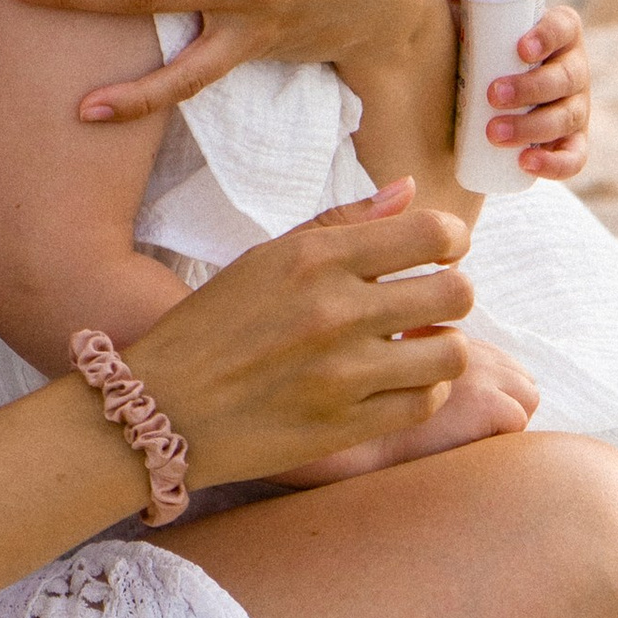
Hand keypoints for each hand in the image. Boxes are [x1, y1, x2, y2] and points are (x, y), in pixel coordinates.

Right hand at [111, 183, 473, 492]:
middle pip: (457, 293)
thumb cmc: (211, 327)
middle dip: (452, 295)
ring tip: (415, 348)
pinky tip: (394, 382)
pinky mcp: (345, 427)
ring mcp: (342, 375)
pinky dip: (420, 391)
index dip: (451, 241)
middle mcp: (334, 311)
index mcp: (314, 259)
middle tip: (428, 305)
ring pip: (453, 354)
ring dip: (442, 348)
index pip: (432, 234)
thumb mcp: (266, 258)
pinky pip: (424, 403)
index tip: (441, 252)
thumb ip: (343, 223)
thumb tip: (408, 189)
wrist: (160, 409)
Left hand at [482, 0, 589, 182]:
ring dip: (532, 127)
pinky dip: (555, 164)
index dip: (548, 36)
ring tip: (493, 132)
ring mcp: (577, 108)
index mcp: (559, 35)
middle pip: (567, 77)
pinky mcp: (573, 142)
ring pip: (567, 118)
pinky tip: (528, 164)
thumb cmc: (486, 51)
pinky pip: (575, 157)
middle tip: (492, 95)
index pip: (565, 27)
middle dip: (531, 87)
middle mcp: (575, 69)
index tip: (520, 47)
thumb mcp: (474, 22)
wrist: (491, 97)